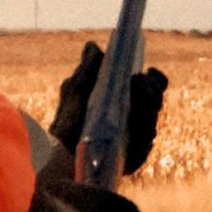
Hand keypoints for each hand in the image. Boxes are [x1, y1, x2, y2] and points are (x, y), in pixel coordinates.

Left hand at [48, 42, 168, 173]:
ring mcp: (136, 144)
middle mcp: (137, 123)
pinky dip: (139, 135)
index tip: (147, 70)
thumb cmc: (66, 122)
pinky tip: (132, 126)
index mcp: (130, 103)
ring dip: (146, 109)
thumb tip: (94, 48)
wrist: (56, 155)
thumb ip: (86, 69)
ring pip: (152, 126)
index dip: (155, 80)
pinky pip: (143, 149)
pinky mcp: (131, 163)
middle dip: (151, 90)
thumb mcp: (74, 90)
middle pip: (156, 105)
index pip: (152, 90)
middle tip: (136, 79)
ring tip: (132, 95)